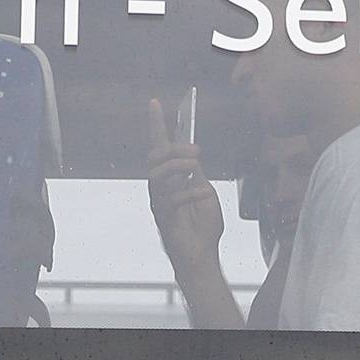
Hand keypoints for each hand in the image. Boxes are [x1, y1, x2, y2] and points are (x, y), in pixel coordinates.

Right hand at [146, 98, 226, 282]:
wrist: (202, 256)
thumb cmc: (202, 227)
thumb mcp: (204, 190)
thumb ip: (196, 173)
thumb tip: (191, 152)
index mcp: (169, 180)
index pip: (159, 148)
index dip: (156, 125)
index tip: (155, 102)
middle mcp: (159, 189)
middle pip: (155, 157)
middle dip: (174, 148)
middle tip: (197, 151)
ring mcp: (159, 203)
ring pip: (156, 174)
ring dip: (177, 165)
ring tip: (196, 167)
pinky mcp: (164, 218)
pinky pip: (170, 199)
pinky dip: (189, 192)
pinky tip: (202, 195)